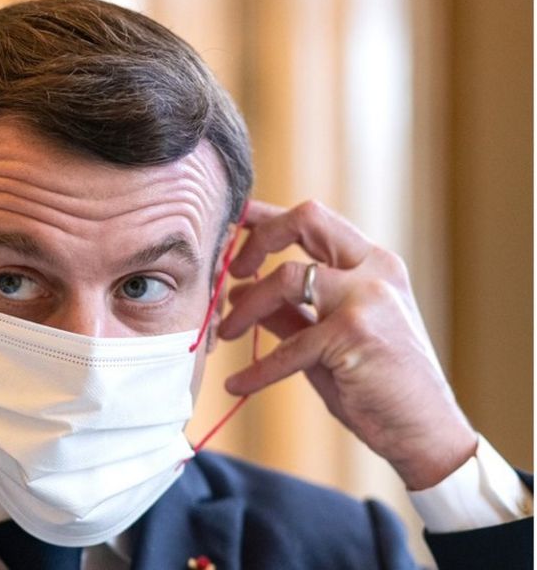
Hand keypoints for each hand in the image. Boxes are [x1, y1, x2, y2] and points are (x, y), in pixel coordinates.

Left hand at [218, 199, 476, 489]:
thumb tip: (240, 292)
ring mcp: (368, 299)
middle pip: (306, 219)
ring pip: (286, 278)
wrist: (424, 432)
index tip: (233, 224)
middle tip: (232, 271)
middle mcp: (374, 270)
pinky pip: (288, 346)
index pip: (315, 219)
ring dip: (246, 307)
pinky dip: (257, 369)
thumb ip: (290, 311)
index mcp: (373, 264)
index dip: (268, 217)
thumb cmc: (377, 384)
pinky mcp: (354, 334)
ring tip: (225, 333)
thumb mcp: (327, 337)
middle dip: (258, 238)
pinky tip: (237, 385)